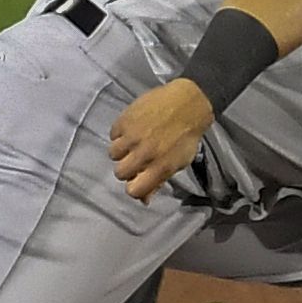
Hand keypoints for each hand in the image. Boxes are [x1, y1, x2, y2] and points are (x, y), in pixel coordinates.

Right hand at [107, 78, 216, 201]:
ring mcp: (133, 136)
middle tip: (134, 159)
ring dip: (121, 151)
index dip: (134, 188)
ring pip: (113, 154)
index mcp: (160, 166)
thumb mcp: (179, 161)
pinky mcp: (125, 120)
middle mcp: (145, 153)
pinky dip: (120, 134)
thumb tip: (145, 200)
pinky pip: (113, 134)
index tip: (137, 180)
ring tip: (132, 142)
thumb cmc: (186, 134)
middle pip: (120, 173)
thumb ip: (160, 181)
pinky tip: (132, 129)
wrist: (188, 102)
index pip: (134, 190)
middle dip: (126, 169)